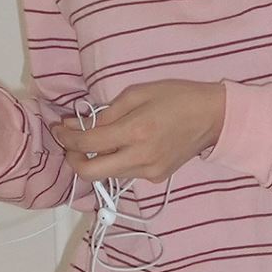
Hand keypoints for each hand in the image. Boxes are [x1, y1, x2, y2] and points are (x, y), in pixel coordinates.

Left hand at [59, 79, 226, 183]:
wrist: (212, 117)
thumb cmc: (176, 96)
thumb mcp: (139, 92)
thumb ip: (108, 111)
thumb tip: (80, 126)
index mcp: (136, 131)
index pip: (89, 144)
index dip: (67, 139)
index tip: (58, 129)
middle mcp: (140, 158)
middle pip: (91, 173)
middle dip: (72, 160)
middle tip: (68, 144)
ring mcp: (148, 173)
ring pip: (108, 174)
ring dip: (93, 160)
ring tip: (93, 140)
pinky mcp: (156, 178)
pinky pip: (126, 172)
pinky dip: (115, 161)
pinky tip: (119, 146)